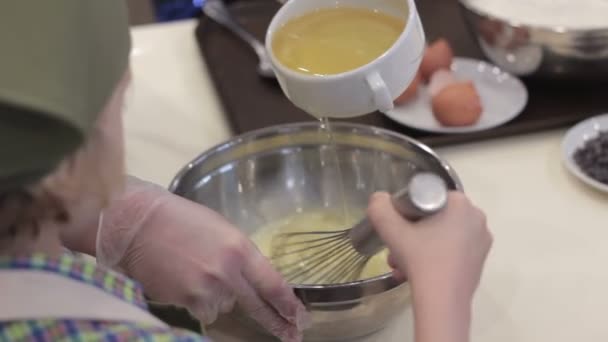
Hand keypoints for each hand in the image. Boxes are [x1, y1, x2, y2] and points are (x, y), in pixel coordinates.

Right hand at [97, 176, 307, 341]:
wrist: (138, 224)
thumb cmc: (181, 220)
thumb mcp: (221, 230)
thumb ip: (240, 256)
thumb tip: (252, 280)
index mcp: (240, 249)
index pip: (273, 283)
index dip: (289, 304)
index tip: (300, 317)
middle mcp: (228, 272)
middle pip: (258, 305)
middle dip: (276, 323)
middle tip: (293, 336)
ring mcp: (208, 289)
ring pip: (225, 306)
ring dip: (218, 296)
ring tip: (197, 271)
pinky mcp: (187, 302)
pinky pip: (204, 311)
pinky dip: (199, 302)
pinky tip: (185, 281)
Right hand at [367, 191, 491, 304]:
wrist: (442, 302)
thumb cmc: (421, 259)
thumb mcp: (391, 230)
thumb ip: (380, 208)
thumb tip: (379, 199)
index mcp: (460, 203)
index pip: (427, 197)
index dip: (409, 211)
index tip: (397, 228)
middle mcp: (476, 217)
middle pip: (434, 218)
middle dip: (412, 232)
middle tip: (396, 247)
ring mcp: (481, 241)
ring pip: (441, 235)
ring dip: (419, 246)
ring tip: (401, 265)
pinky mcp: (479, 261)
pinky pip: (452, 250)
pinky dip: (434, 257)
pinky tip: (417, 273)